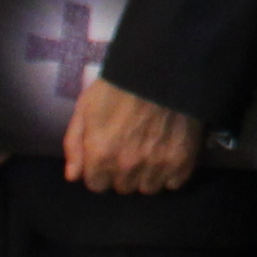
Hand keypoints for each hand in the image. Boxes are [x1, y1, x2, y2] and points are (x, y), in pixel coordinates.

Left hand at [60, 75, 200, 195]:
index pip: (97, 185)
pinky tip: (169, 153)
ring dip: (147, 174)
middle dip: (123, 172)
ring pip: (148, 188)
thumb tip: (73, 176)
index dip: (101, 170)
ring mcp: (157, 166)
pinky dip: (171, 173)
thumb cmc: (118, 85)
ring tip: (151, 152)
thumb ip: (75, 144)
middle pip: (123, 187)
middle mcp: (127, 167)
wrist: (162, 68)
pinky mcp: (183, 161)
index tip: (109, 155)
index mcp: (101, 155)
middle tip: (131, 149)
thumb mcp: (85, 108)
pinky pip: (174, 183)